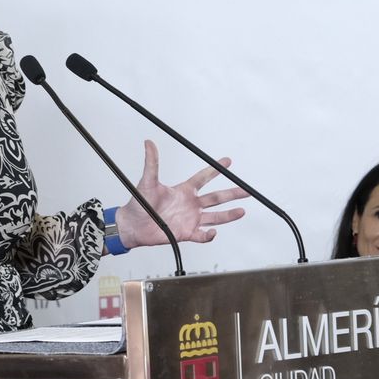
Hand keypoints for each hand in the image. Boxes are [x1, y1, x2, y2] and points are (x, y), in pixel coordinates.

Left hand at [114, 140, 247, 248]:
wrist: (133, 226)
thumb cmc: (139, 204)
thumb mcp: (147, 181)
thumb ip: (152, 163)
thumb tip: (149, 143)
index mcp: (184, 191)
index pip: (204, 178)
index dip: (216, 170)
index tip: (227, 162)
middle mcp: (190, 204)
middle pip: (216, 198)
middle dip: (232, 194)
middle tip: (246, 190)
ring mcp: (190, 219)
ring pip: (215, 217)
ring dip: (228, 215)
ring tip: (241, 211)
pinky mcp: (186, 233)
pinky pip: (202, 235)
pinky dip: (209, 235)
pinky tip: (214, 232)